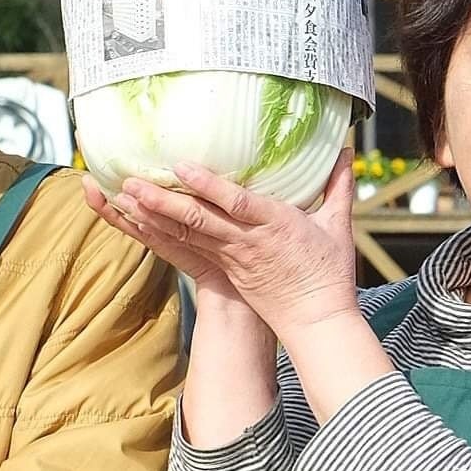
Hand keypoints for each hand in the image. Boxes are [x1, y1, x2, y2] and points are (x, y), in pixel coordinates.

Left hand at [93, 156, 360, 338]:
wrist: (315, 320)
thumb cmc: (328, 273)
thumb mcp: (338, 226)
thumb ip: (338, 186)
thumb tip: (347, 151)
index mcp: (276, 226)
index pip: (237, 203)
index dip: (208, 186)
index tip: (183, 167)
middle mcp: (247, 242)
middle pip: (199, 219)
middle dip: (163, 200)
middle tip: (132, 182)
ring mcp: (231, 257)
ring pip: (185, 234)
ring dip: (152, 215)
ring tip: (122, 195)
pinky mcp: (222, 269)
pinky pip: (184, 248)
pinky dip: (159, 234)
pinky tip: (136, 219)